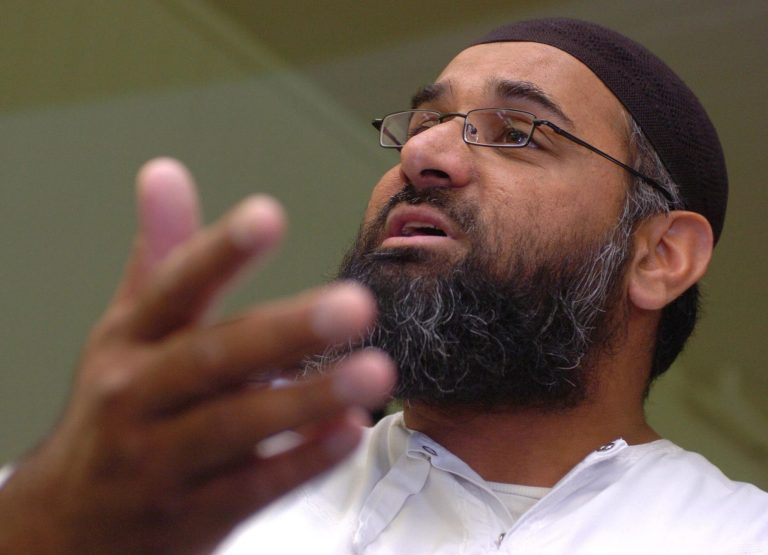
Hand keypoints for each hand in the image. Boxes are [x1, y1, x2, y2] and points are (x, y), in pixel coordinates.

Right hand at [0, 158, 394, 553]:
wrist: (68, 524)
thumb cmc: (118, 407)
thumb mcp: (127, 330)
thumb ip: (160, 253)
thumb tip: (164, 170)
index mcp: (128, 341)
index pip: (174, 287)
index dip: (219, 252)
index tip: (268, 215)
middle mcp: (139, 396)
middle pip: (213, 359)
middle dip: (284, 332)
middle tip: (356, 305)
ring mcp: (161, 461)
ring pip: (236, 427)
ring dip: (308, 400)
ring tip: (374, 372)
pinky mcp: (191, 515)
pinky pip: (252, 488)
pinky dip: (302, 461)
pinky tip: (350, 432)